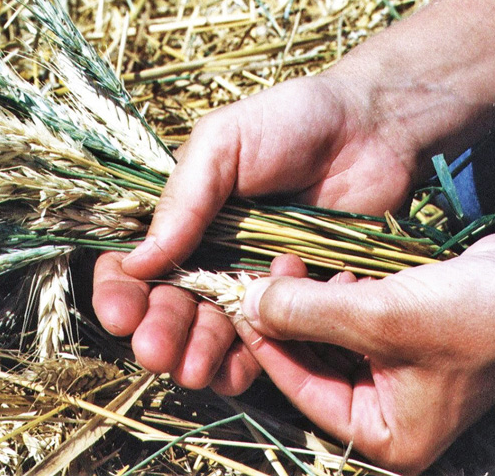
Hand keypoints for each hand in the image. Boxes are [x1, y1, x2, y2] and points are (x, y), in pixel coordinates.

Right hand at [93, 72, 417, 393]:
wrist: (372, 129)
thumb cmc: (290, 122)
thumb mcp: (223, 143)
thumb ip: (184, 199)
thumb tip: (137, 261)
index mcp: (184, 218)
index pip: (136, 263)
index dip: (121, 292)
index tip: (121, 315)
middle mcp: (211, 255)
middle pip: (172, 306)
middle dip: (160, 332)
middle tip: (155, 352)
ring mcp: (254, 280)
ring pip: (214, 331)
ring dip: (197, 354)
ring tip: (192, 371)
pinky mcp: (297, 299)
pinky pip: (267, 339)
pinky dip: (248, 361)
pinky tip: (234, 373)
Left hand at [236, 215, 494, 473]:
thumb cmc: (477, 314)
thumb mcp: (382, 317)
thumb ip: (309, 313)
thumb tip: (251, 303)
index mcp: (384, 434)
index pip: (302, 389)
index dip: (264, 344)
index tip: (235, 302)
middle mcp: (387, 412)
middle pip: (311, 366)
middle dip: (285, 321)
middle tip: (259, 278)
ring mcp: (397, 377)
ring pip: (328, 341)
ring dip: (306, 306)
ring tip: (290, 266)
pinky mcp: (405, 341)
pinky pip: (352, 325)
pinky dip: (335, 300)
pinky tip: (331, 273)